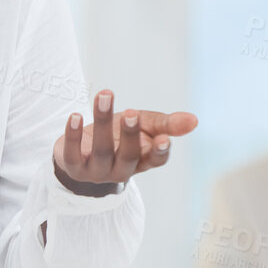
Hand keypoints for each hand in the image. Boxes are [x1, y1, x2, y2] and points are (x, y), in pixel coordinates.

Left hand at [51, 88, 198, 193]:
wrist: (83, 154)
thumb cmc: (120, 136)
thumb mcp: (144, 127)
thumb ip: (167, 124)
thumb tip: (194, 120)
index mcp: (142, 160)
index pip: (155, 160)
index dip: (159, 151)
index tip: (164, 138)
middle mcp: (121, 170)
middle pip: (128, 155)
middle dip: (130, 135)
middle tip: (131, 112)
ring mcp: (96, 172)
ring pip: (101, 150)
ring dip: (102, 122)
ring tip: (104, 95)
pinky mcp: (73, 167)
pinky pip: (72, 154)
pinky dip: (73, 135)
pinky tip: (74, 115)